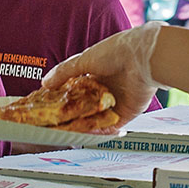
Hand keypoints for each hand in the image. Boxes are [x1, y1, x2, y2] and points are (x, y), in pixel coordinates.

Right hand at [43, 22, 162, 125]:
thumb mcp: (83, 60)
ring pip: (95, 119)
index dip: (62, 98)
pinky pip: (109, 127)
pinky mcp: (125, 114)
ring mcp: (115, 103)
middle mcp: (104, 89)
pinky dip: (98, 132)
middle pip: (84, 106)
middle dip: (71, 115)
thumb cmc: (115, 52)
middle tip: (55, 124)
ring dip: (82, 125)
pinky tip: (84, 135)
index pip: (75, 90)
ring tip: (65, 132)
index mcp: (95, 74)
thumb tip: (44, 83)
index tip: (49, 107)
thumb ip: (63, 72)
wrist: (143, 58)